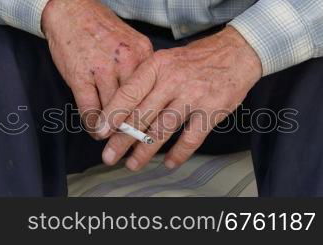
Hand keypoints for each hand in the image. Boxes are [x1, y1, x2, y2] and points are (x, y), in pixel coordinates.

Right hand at [41, 0, 152, 133]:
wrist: (72, 10)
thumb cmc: (102, 29)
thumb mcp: (131, 42)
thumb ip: (140, 68)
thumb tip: (145, 98)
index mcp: (144, 54)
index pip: (153, 94)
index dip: (151, 115)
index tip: (149, 130)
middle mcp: (127, 62)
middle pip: (135, 106)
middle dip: (133, 128)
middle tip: (131, 142)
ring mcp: (103, 69)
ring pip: (113, 111)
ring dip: (111, 130)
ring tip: (111, 137)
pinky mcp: (80, 76)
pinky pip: (90, 110)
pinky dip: (93, 124)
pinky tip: (95, 130)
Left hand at [98, 26, 261, 169]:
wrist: (235, 53)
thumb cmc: (194, 60)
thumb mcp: (165, 60)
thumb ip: (144, 82)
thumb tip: (119, 111)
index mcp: (157, 66)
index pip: (128, 93)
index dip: (112, 116)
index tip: (100, 132)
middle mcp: (173, 81)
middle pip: (142, 116)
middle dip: (122, 140)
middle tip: (109, 156)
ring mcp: (193, 97)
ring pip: (162, 130)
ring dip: (144, 151)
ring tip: (132, 164)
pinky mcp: (211, 111)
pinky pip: (191, 139)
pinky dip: (178, 154)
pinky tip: (168, 163)